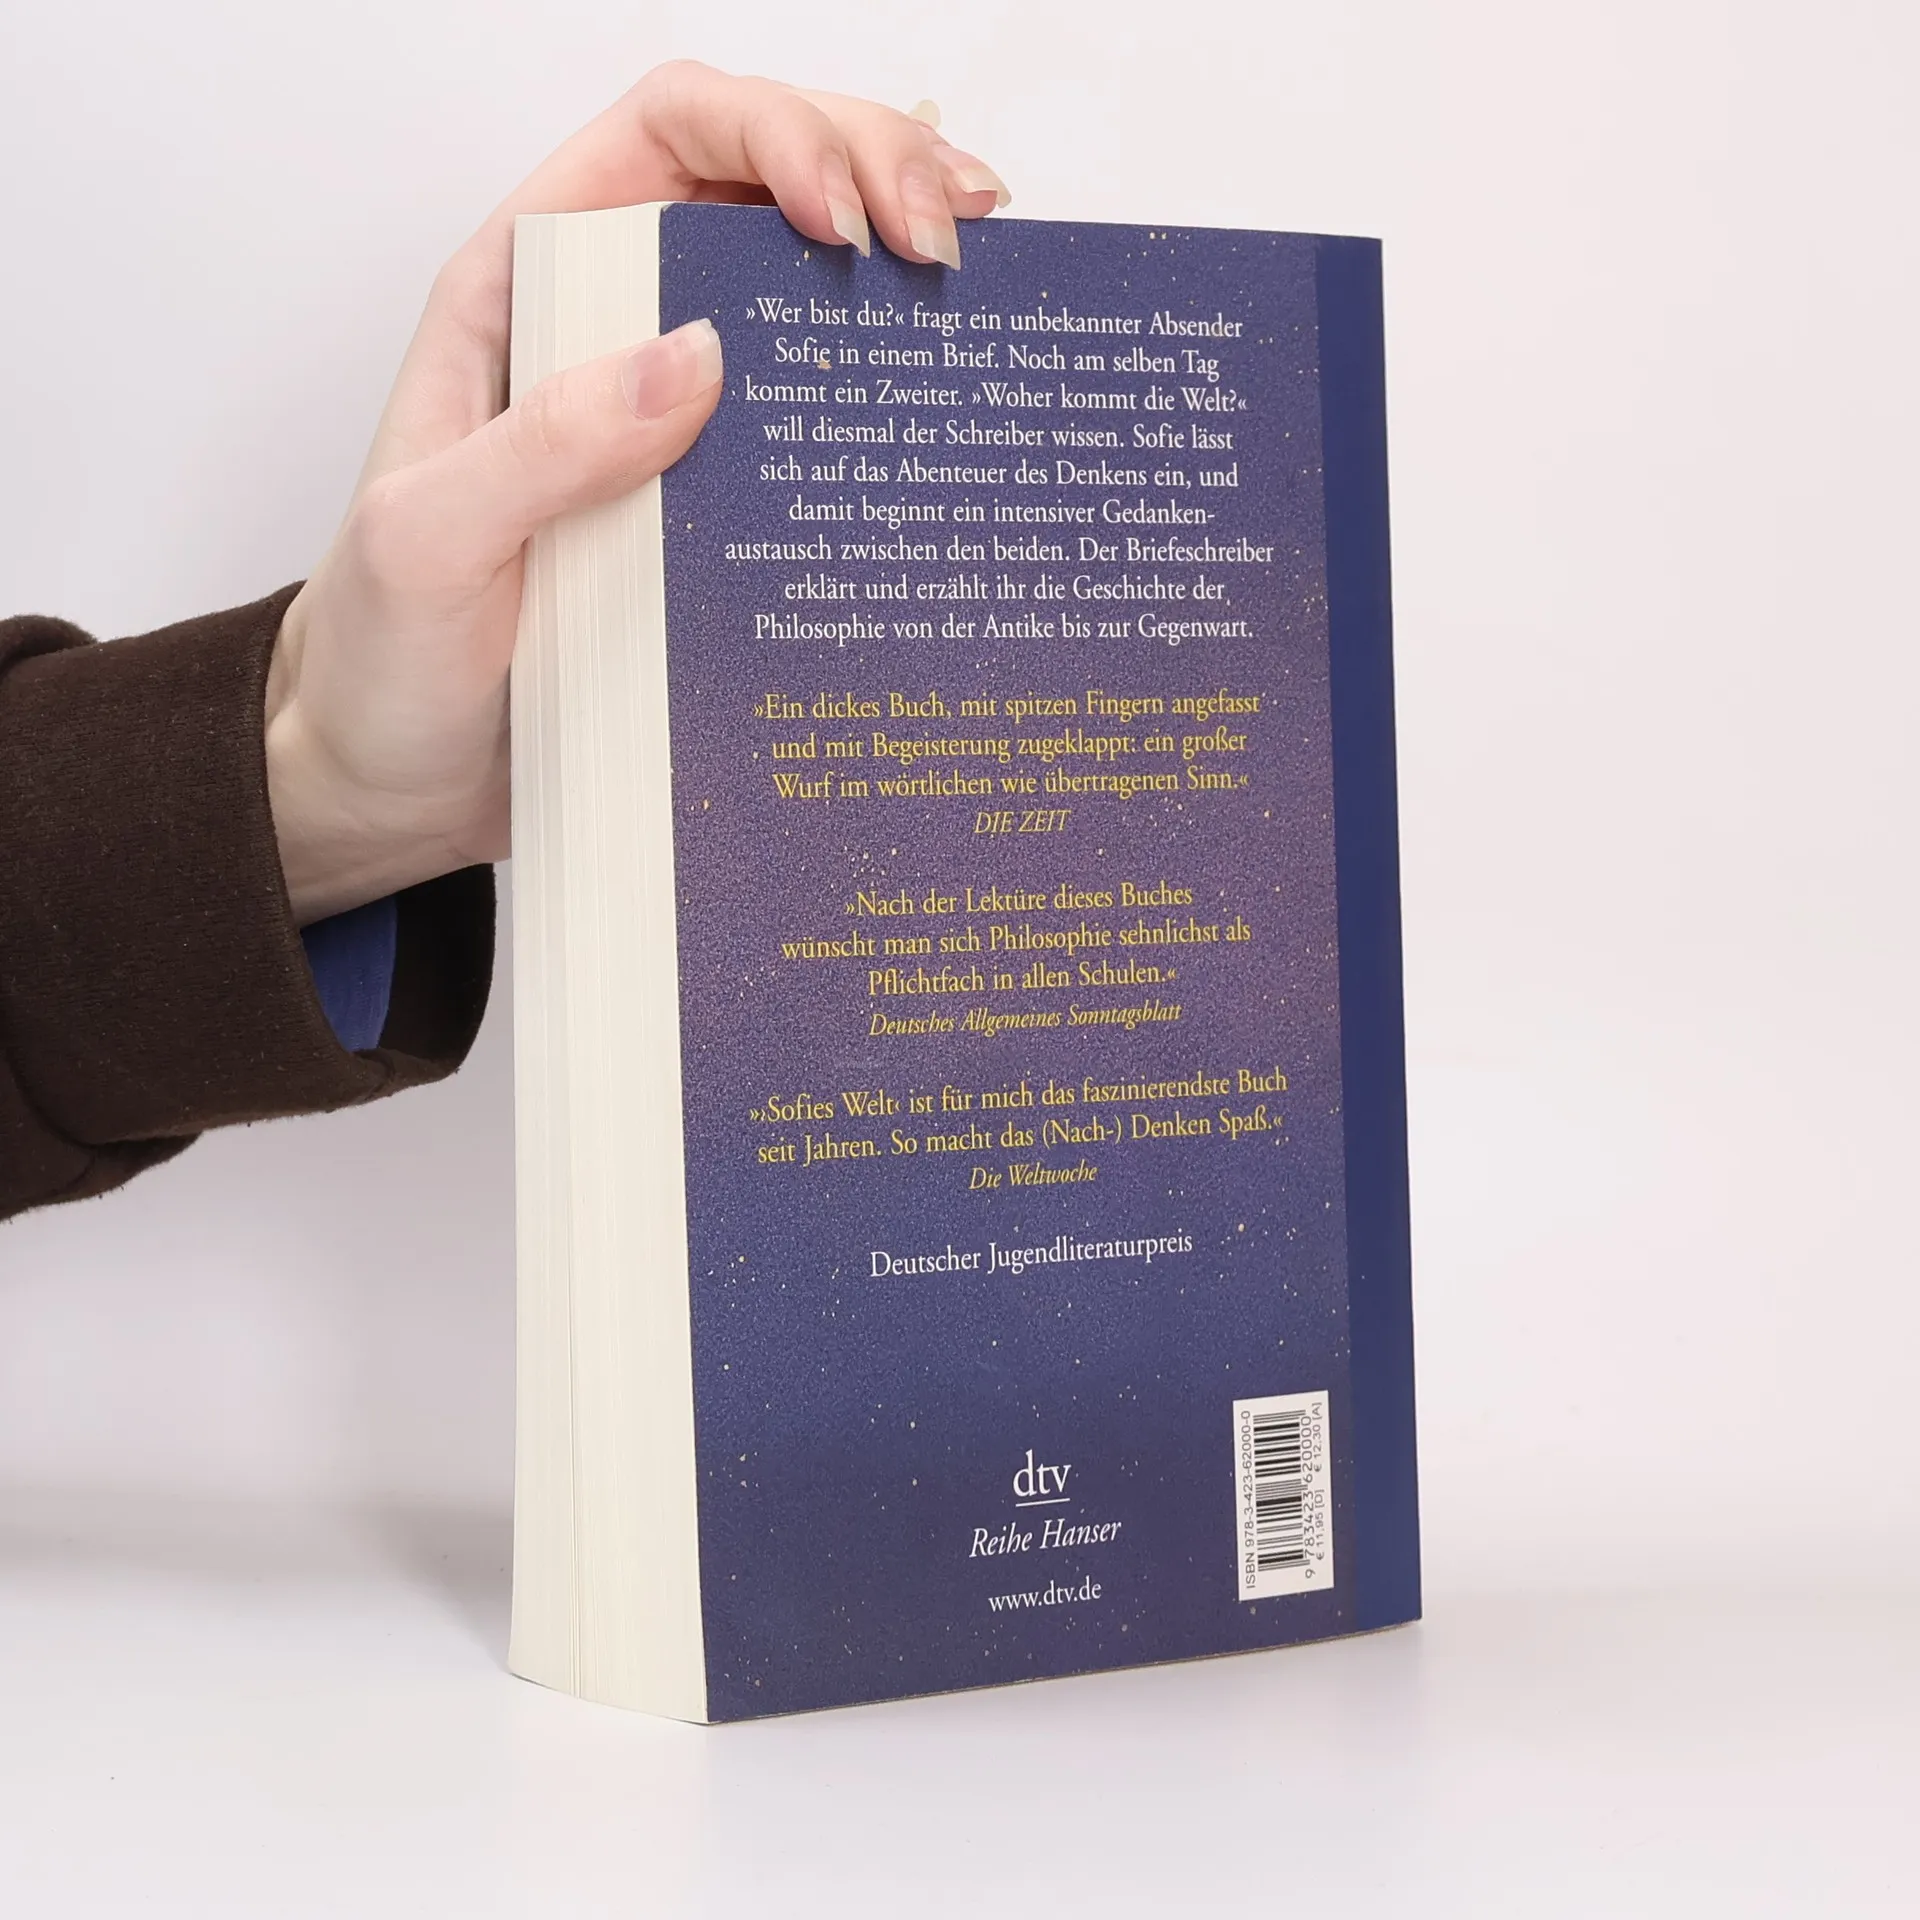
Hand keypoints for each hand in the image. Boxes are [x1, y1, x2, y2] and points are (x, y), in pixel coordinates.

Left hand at [265, 64, 1008, 922]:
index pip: (665, 135)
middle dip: (873, 169)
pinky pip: (810, 426)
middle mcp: (607, 336)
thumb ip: (543, 444)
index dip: (774, 134)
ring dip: (899, 261)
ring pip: (800, 293)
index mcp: (525, 294)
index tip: (848, 220)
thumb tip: (700, 357)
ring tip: (980, 281)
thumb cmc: (380, 658)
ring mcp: (668, 425)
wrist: (392, 782)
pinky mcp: (711, 512)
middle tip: (955, 241)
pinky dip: (886, 393)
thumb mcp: (430, 543)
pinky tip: (944, 397)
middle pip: (760, 184)